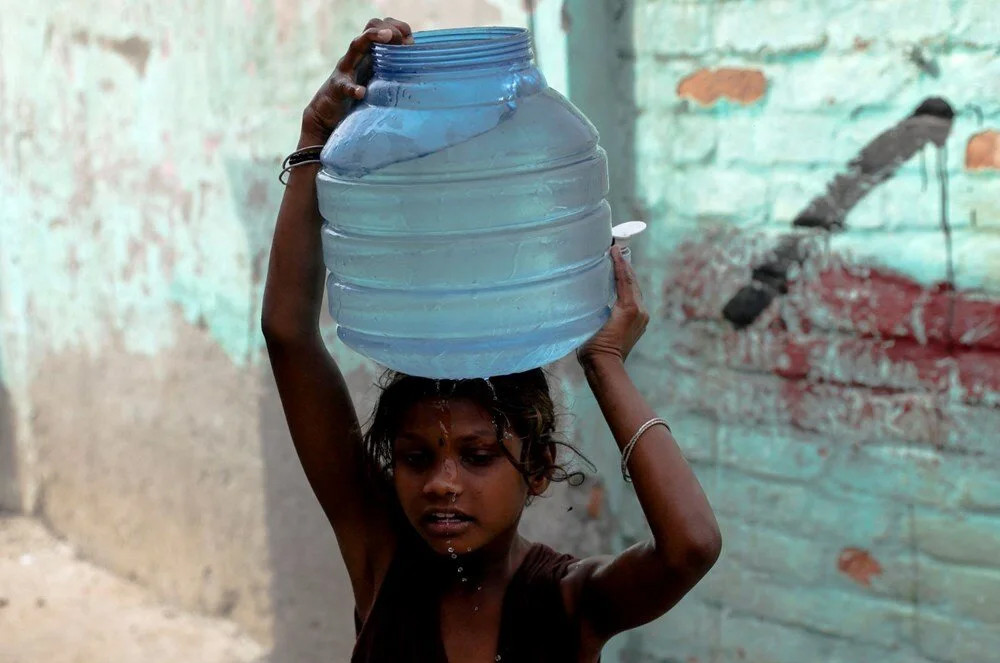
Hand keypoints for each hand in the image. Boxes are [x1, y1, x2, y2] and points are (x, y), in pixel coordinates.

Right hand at [299, 17, 412, 145]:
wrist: (328, 113)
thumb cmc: (358, 95)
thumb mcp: (376, 79)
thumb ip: (392, 70)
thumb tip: (414, 65)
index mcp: (368, 54)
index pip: (382, 27)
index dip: (398, 28)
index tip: (412, 41)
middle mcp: (356, 56)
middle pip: (370, 28)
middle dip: (387, 28)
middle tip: (402, 38)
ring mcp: (345, 69)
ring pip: (355, 45)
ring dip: (371, 38)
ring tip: (388, 36)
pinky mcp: (337, 88)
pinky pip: (344, 85)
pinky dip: (353, 88)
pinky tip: (361, 92)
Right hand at [576, 246, 649, 364]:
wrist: (606, 367)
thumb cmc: (593, 347)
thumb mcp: (591, 321)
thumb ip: (595, 303)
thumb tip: (590, 286)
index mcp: (629, 308)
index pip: (625, 279)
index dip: (619, 262)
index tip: (613, 248)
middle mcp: (640, 310)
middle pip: (633, 282)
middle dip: (624, 266)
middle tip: (616, 250)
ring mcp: (642, 317)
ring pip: (635, 290)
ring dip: (626, 276)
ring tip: (618, 262)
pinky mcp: (639, 322)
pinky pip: (634, 299)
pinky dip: (627, 288)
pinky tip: (620, 284)